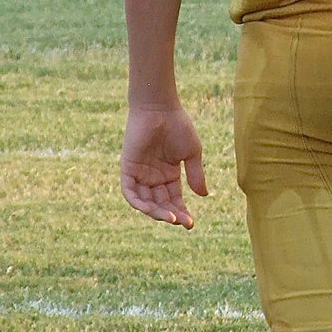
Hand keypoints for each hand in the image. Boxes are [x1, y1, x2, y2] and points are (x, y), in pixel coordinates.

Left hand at [121, 104, 207, 228]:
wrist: (160, 108)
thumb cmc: (178, 126)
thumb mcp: (192, 153)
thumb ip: (196, 174)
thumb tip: (204, 196)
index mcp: (169, 174)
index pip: (174, 199)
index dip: (182, 212)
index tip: (192, 223)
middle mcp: (153, 177)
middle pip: (161, 204)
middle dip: (171, 215)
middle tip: (183, 222)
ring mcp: (140, 174)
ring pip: (145, 202)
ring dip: (156, 212)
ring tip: (170, 218)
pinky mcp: (128, 169)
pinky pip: (130, 192)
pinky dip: (138, 202)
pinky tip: (150, 209)